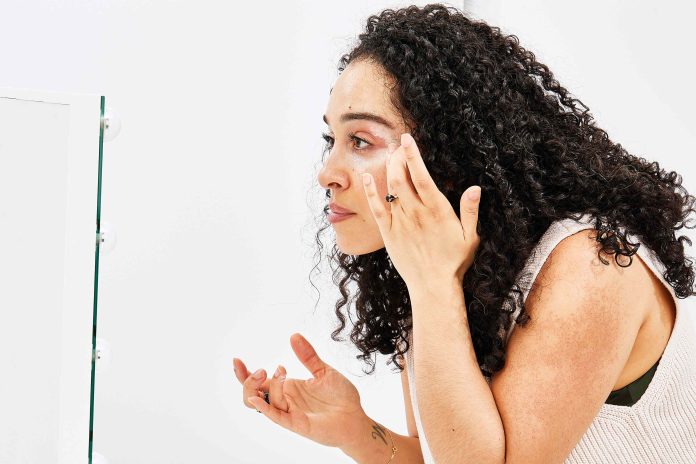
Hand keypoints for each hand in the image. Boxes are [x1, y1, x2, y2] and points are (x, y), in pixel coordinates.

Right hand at [233, 333, 366, 447]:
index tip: (237, 359)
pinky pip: (275, 417)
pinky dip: (264, 407)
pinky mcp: (296, 424)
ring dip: (269, 385)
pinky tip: (257, 397)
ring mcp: (289, 412)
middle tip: (264, 370)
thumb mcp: (323, 370)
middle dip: (250, 380)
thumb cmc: (340, 397)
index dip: (243, 373)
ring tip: (283, 371)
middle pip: (252, 393)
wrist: (356, 417)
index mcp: (287, 388)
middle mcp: (284, 400)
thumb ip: (308, 356)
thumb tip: (294, 336)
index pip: (258, 382)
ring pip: (264, 401)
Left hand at [361, 133, 481, 286]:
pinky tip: (365, 177)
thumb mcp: (471, 237)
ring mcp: (400, 222)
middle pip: (402, 177)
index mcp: (436, 210)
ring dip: (388, 168)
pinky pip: (376, 208)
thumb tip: (474, 188)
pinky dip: (370, 191)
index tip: (408, 138)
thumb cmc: (454, 262)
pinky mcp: (388, 233)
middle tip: (399, 145)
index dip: (413, 155)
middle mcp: (416, 213)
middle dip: (398, 156)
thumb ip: (470, 211)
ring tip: (389, 154)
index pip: (422, 175)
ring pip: (389, 188)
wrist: (433, 286)